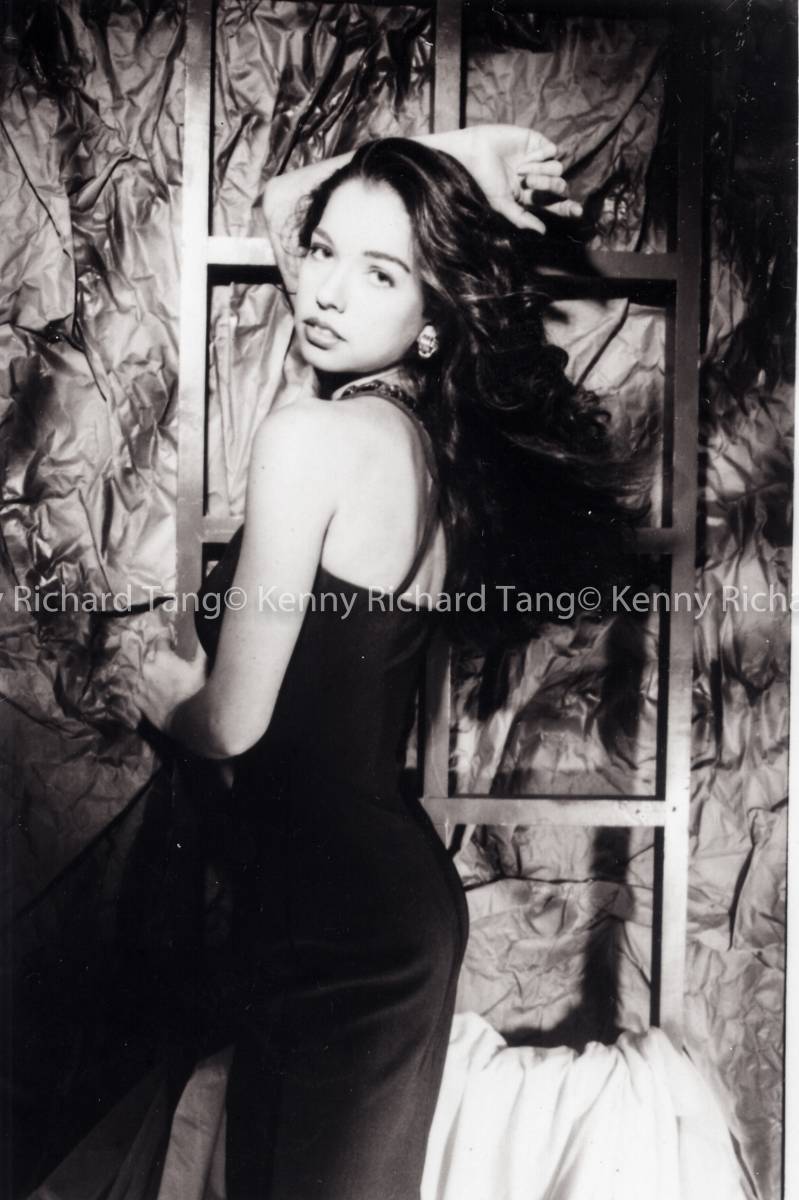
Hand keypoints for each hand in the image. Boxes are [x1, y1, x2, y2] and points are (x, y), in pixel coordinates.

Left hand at [134, 637, 207, 733]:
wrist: (184, 720)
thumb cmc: (195, 692)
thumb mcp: (201, 668)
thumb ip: (200, 648)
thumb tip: (204, 633)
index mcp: (162, 657)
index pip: (161, 640)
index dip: (168, 642)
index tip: (173, 646)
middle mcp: (147, 668)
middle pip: (152, 657)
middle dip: (161, 660)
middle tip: (172, 669)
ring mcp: (140, 684)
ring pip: (145, 674)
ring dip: (153, 676)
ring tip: (166, 684)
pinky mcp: (137, 699)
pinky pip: (140, 690)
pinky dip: (147, 690)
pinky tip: (158, 695)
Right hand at [455, 124, 582, 232]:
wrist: (474, 152)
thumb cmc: (484, 180)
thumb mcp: (501, 204)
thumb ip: (521, 218)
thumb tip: (543, 232)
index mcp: (530, 196)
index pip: (555, 205)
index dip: (568, 208)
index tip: (578, 212)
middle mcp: (538, 179)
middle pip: (561, 186)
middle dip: (548, 185)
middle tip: (528, 182)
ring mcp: (539, 160)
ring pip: (559, 169)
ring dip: (540, 170)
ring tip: (520, 169)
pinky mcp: (537, 142)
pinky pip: (553, 151)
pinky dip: (540, 155)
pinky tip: (524, 156)